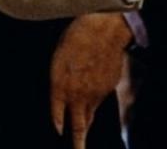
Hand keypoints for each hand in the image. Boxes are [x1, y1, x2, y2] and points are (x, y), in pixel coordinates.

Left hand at [50, 13, 131, 147]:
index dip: (58, 125)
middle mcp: (79, 95)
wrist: (104, 29)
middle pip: (79, 126)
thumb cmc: (77, 38)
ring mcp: (96, 93)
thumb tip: (59, 94)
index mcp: (60, 87)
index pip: (57, 116)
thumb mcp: (57, 59)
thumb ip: (57, 81)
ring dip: (86, 122)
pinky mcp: (109, 87)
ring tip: (84, 133)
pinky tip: (94, 87)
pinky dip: (96, 99)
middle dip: (78, 143)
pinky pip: (100, 99)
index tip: (59, 133)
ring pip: (90, 114)